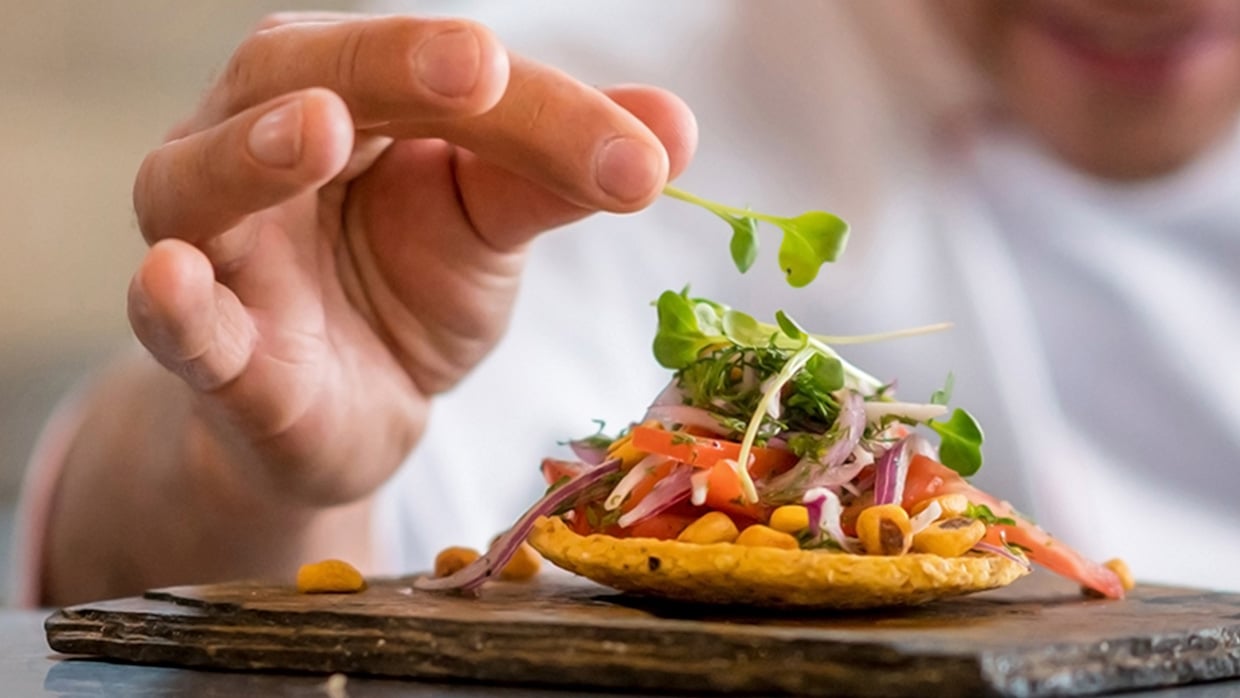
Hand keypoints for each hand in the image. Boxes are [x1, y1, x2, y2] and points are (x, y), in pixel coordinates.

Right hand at [127, 12, 697, 505]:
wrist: (361, 409)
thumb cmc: (412, 285)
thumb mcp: (492, 225)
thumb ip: (561, 170)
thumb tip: (677, 125)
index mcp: (349, 96)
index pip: (439, 74)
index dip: (537, 105)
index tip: (635, 153)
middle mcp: (262, 145)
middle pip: (302, 76)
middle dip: (387, 67)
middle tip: (475, 67)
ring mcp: (223, 248)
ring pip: (203, 181)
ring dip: (255, 153)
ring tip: (319, 130)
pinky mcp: (212, 354)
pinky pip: (177, 322)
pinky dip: (174, 302)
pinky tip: (174, 276)